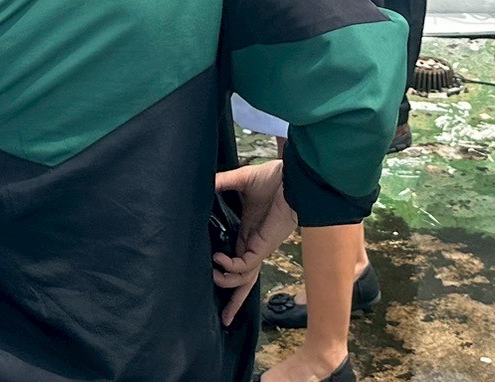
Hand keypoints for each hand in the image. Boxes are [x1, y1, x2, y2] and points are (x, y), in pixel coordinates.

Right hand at [213, 161, 296, 324]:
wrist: (291, 176)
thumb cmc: (271, 177)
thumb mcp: (240, 181)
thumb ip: (221, 183)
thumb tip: (204, 183)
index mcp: (248, 232)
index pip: (236, 259)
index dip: (225, 270)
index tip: (211, 274)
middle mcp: (253, 244)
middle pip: (243, 279)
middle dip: (234, 300)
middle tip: (223, 319)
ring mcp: (259, 247)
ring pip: (245, 277)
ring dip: (229, 283)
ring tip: (213, 276)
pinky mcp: (264, 246)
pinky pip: (246, 265)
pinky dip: (232, 267)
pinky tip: (219, 260)